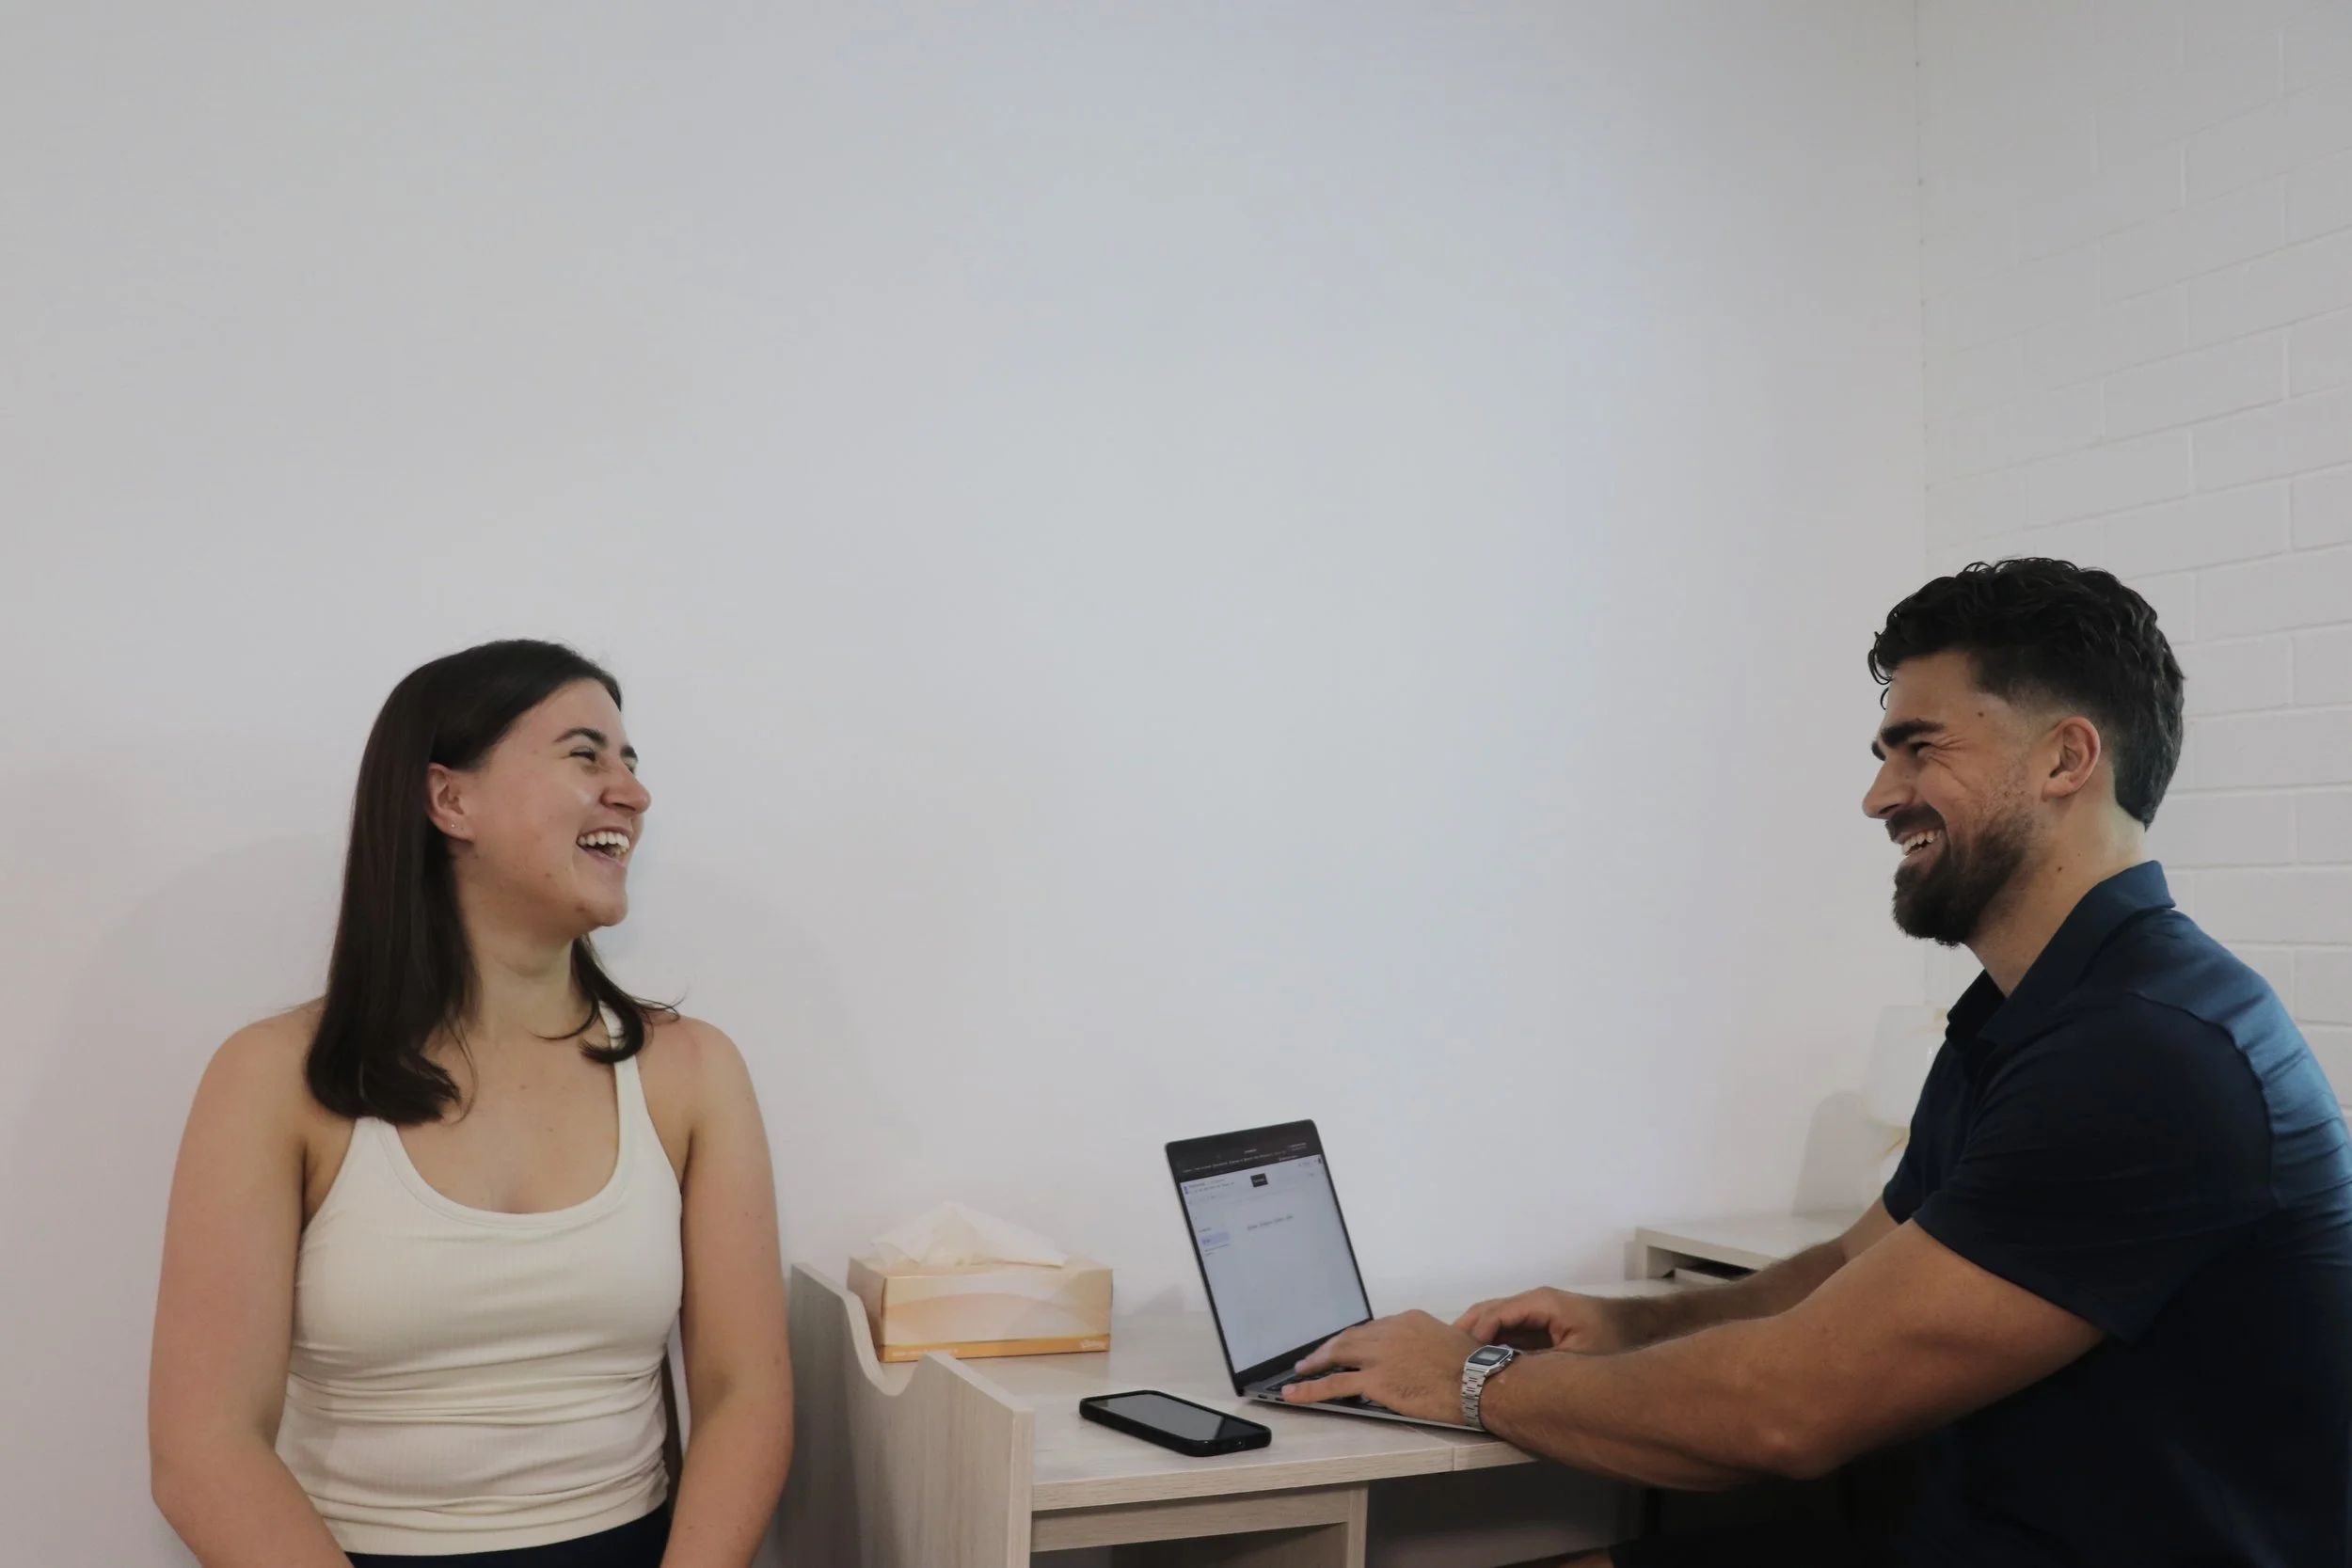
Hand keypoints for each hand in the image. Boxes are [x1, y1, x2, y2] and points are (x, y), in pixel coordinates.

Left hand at [1281, 1311, 1480, 1425]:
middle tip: (1315, 1357)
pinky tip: (1295, 1393)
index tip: (1346, 1348)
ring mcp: (1380, 1355)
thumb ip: (1426, 1341)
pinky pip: (1335, 1384)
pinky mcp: (1375, 1380)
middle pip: (1349, 1338)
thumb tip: (1421, 1353)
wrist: (1479, 1382)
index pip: (1372, 1329)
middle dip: (1329, 1348)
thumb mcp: (1448, 1339)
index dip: (1355, 1340)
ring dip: (1316, 1363)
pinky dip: (1311, 1388)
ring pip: (1337, 1356)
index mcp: (1407, 1320)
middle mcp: (1389, 1331)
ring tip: (1301, 1371)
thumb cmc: (1473, 1366)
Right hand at [1453, 1287, 1638, 1354]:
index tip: (1463, 1363)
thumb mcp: (1580, 1356)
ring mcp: (1537, 1311)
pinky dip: (1492, 1343)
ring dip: (1477, 1340)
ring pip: (1495, 1320)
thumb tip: (1509, 1378)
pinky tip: (1484, 1364)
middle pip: (1488, 1312)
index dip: (1475, 1336)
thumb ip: (1543, 1365)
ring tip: (1459, 1365)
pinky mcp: (1541, 1323)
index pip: (1495, 1314)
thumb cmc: (1616, 1339)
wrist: (1643, 1329)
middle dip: (1466, 1335)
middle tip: (1447, 1362)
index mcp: (1541, 1303)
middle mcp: (1535, 1302)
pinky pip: (1508, 1329)